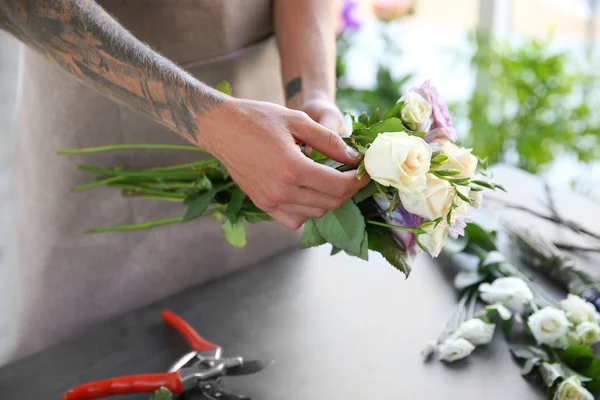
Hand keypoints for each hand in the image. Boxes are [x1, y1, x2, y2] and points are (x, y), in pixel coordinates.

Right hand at [195, 98, 368, 229]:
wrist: (220, 128)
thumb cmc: (258, 118)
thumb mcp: (298, 120)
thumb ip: (329, 140)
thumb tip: (353, 157)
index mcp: (292, 168)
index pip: (338, 185)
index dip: (357, 180)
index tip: (365, 171)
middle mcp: (281, 191)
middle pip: (330, 202)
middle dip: (347, 190)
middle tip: (352, 175)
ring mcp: (270, 201)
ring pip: (315, 214)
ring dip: (329, 200)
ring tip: (331, 181)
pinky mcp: (262, 204)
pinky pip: (294, 220)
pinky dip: (308, 211)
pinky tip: (309, 193)